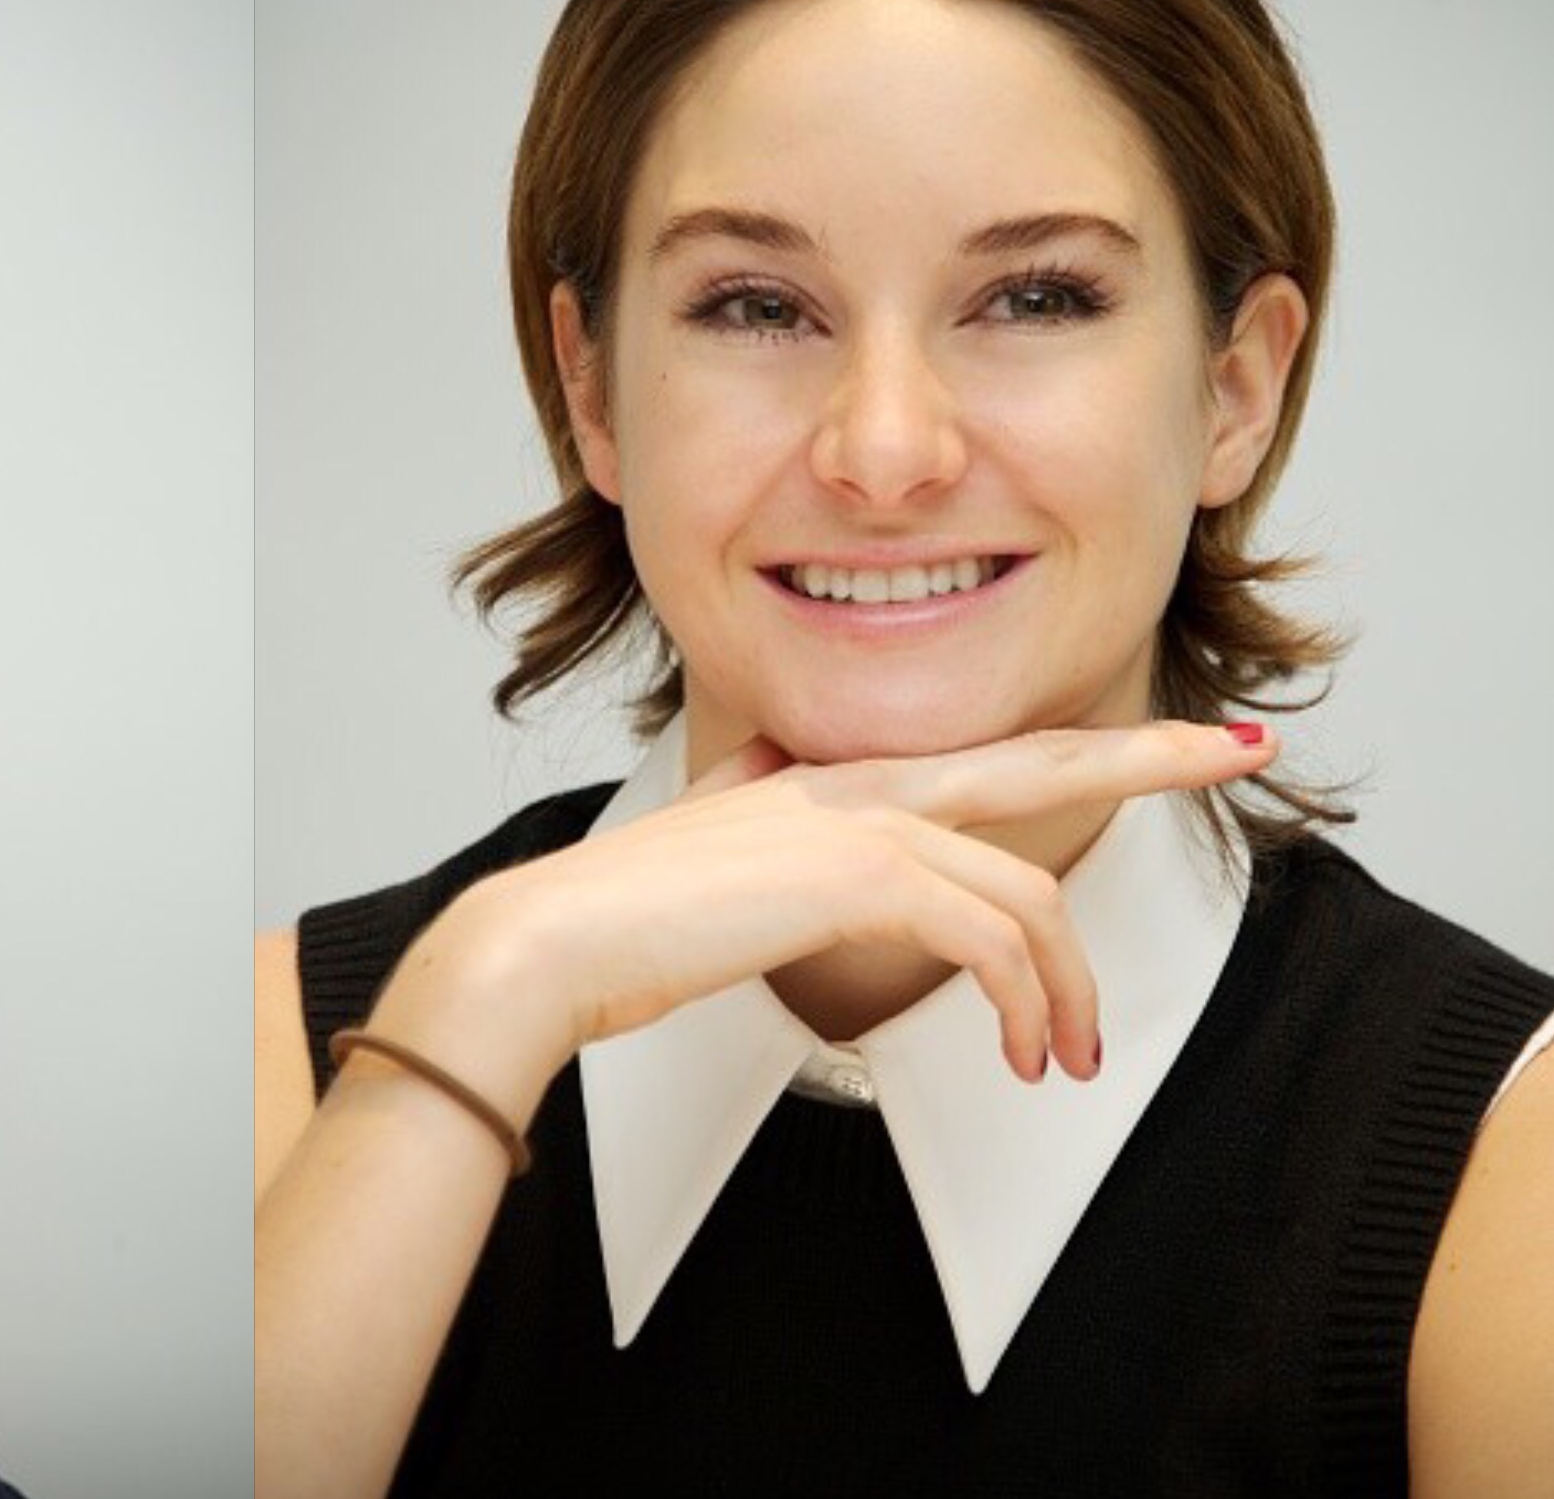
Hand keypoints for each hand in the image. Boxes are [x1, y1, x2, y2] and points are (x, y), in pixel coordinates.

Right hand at [368, 720, 1275, 1117]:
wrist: (551, 941)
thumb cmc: (615, 917)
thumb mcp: (703, 847)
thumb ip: (748, 801)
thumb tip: (762, 764)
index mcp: (826, 780)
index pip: (980, 753)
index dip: (1078, 741)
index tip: (1164, 733)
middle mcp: (853, 786)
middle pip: (1037, 760)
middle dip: (1147, 753)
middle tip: (1238, 751)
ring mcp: (858, 826)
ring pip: (1024, 890)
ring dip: (1069, 985)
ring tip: (1069, 1056)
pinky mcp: (857, 879)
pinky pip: (989, 936)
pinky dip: (1025, 999)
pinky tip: (1023, 1051)